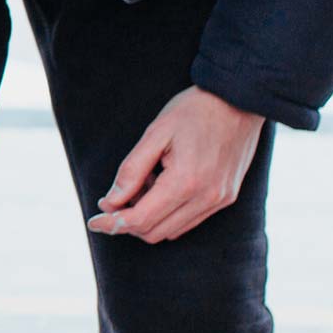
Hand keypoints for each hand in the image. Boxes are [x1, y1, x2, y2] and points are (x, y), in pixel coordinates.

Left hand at [87, 86, 264, 243]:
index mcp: (186, 182)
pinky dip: (167, 213)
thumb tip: (110, 203)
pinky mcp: (226, 198)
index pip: (140, 220)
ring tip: (142, 184)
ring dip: (148, 217)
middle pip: (154, 232)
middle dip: (127, 222)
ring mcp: (219, 200)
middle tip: (114, 198)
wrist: (238, 100)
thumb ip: (131, 171)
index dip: (111, 224)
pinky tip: (160, 187)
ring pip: (171, 231)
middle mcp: (206, 198)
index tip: (93, 221)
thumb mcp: (154, 134)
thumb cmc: (193, 111)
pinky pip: (188, 221)